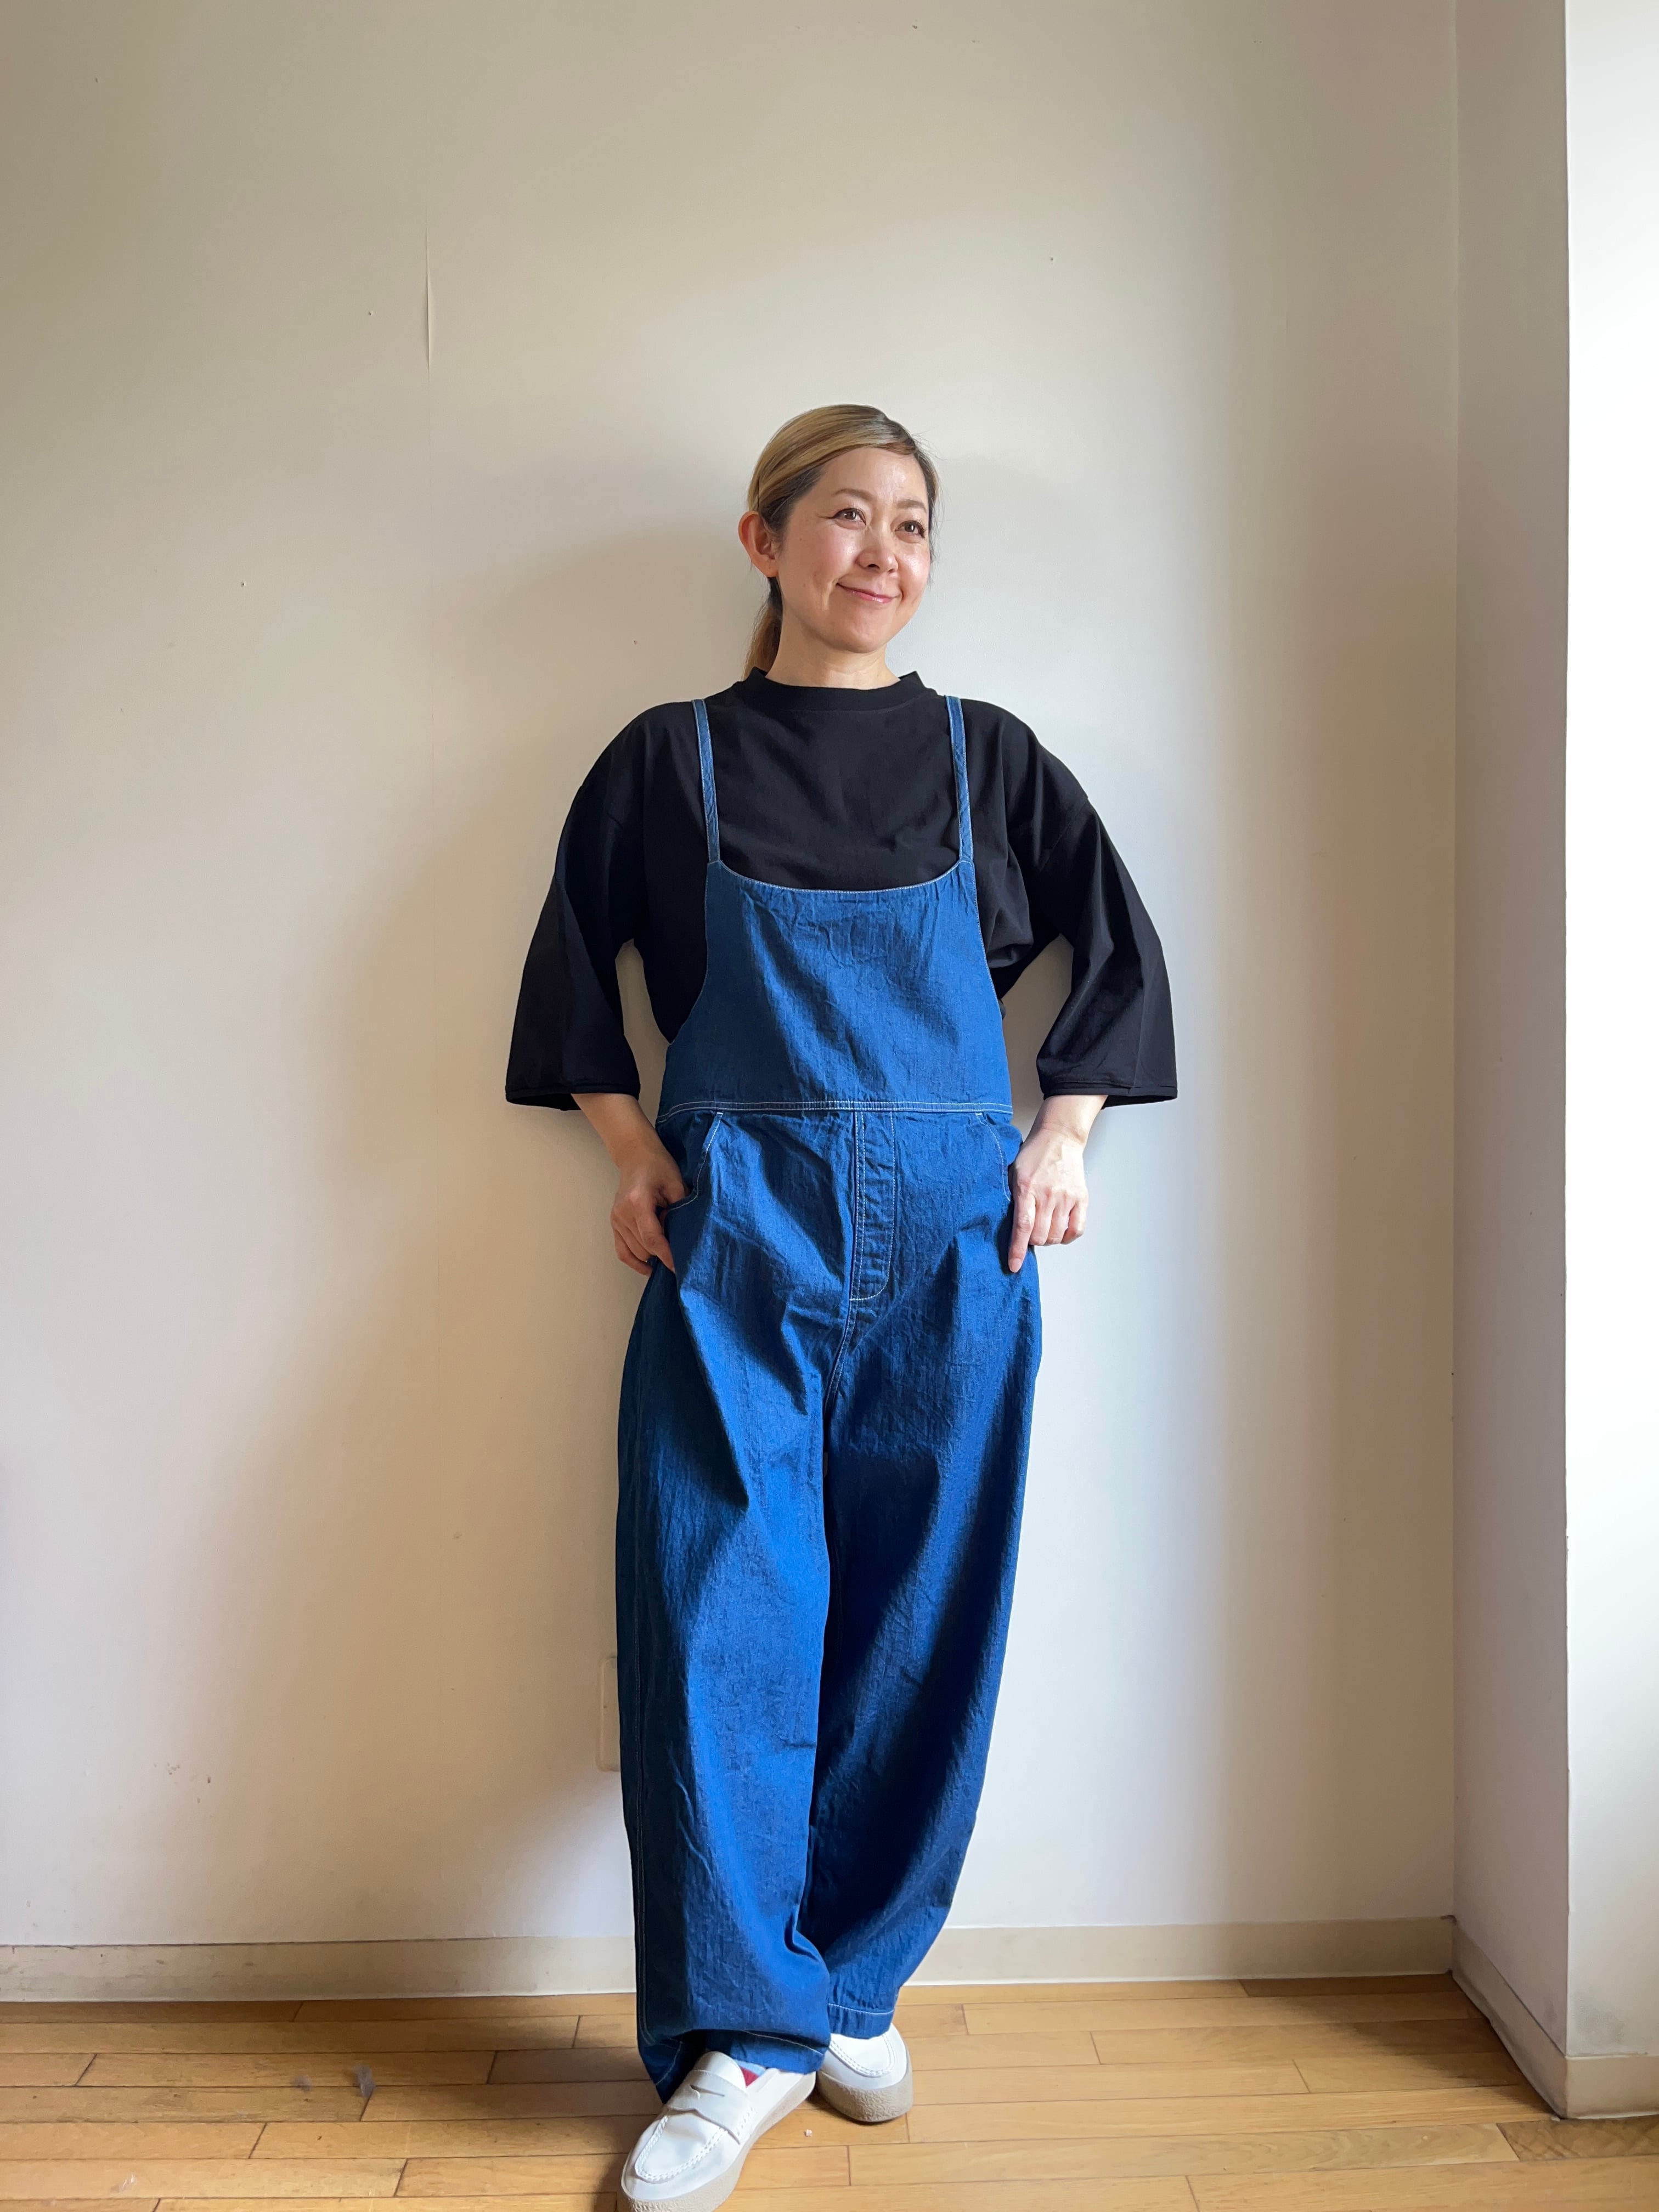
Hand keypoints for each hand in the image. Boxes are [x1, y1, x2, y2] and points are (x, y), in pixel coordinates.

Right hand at [572, 1093, 686, 1275]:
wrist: (636, 1156)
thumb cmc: (658, 1166)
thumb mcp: (676, 1185)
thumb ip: (680, 1211)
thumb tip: (684, 1238)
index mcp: (638, 1202)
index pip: (653, 1238)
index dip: (667, 1256)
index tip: (681, 1267)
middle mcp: (622, 1213)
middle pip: (644, 1248)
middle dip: (663, 1255)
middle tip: (681, 1255)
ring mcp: (616, 1219)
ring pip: (635, 1252)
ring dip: (652, 1256)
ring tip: (669, 1253)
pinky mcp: (614, 1223)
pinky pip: (622, 1251)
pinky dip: (635, 1261)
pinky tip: (650, 1267)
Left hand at [1006, 1093, 1105, 1271]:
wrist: (1059, 1137)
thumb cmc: (1033, 1155)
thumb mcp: (1013, 1174)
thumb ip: (1012, 1200)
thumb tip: (1008, 1229)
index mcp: (1026, 1188)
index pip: (1022, 1226)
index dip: (1017, 1250)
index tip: (1013, 1266)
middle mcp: (1048, 1194)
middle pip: (1040, 1236)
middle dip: (1032, 1241)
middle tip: (1029, 1231)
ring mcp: (1066, 1197)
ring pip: (1056, 1236)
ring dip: (1048, 1238)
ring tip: (1044, 1226)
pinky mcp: (1081, 1198)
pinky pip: (1076, 1230)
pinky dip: (1067, 1236)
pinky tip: (1060, 1229)